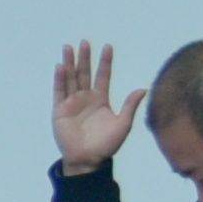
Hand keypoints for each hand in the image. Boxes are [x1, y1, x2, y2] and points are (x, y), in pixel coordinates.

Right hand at [52, 41, 131, 175]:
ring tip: (69, 47)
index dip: (105, 62)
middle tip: (85, 42)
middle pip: (84, 73)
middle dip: (85, 58)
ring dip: (70, 63)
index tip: (108, 46)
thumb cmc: (107, 145)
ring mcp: (72, 103)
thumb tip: (143, 88)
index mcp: (101, 100)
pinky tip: (61, 66)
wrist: (88, 159)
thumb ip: (130, 105)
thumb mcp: (123, 124)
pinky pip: (59, 91)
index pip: (103, 76)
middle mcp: (85, 98)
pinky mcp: (59, 110)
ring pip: (70, 78)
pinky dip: (59, 79)